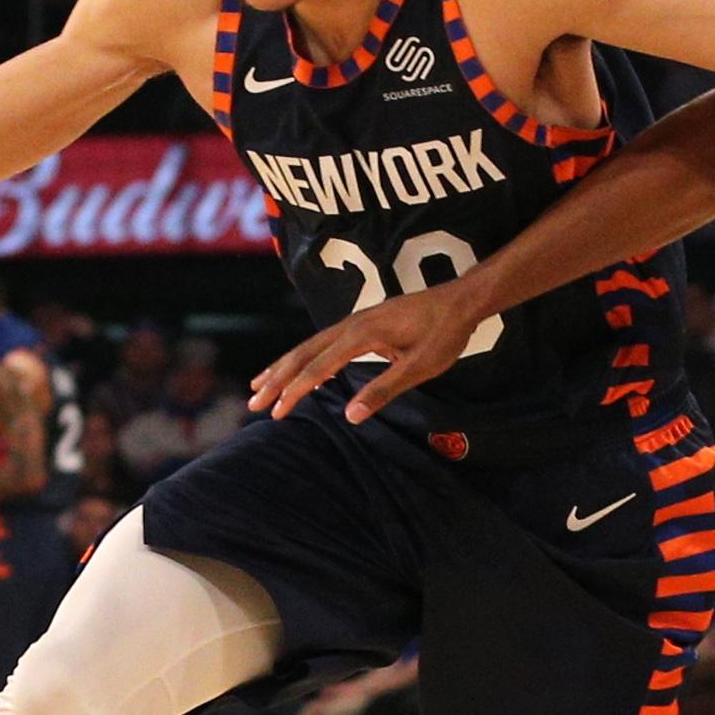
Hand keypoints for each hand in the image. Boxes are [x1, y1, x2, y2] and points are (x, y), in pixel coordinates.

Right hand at [249, 281, 489, 425]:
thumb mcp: (419, 367)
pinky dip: (303, 357)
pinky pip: (323, 341)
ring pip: (309, 345)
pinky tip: (300, 370)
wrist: (461, 299)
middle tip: (253, 403)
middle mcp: (352, 323)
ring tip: (261, 385)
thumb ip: (384, 389)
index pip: (318, 368)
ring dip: (283, 366)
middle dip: (276, 379)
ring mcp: (355, 320)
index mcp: (362, 334)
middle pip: (303, 353)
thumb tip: (350, 415)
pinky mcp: (362, 323)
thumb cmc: (444, 334)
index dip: (294, 392)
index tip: (276, 413)